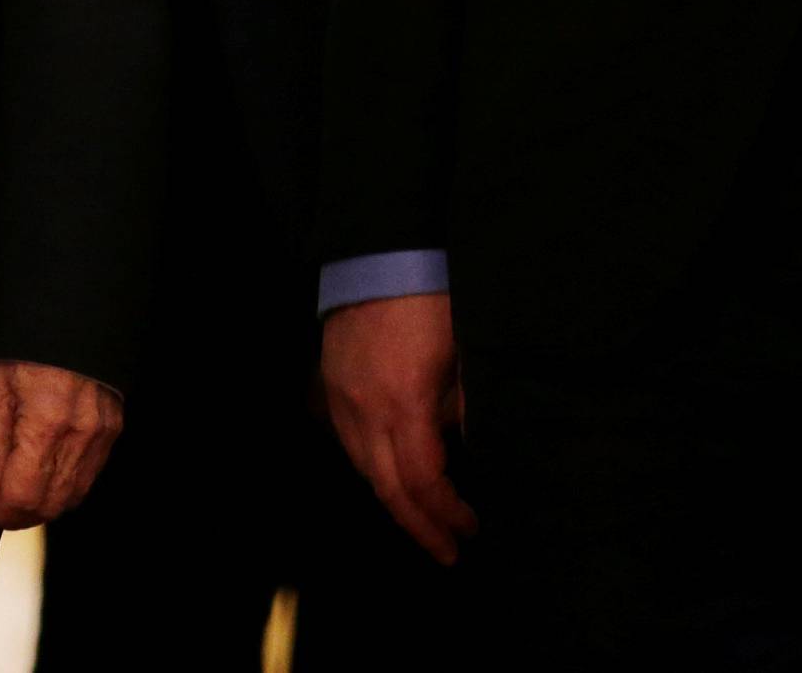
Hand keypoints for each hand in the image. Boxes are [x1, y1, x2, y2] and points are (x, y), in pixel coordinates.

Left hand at [0, 358, 122, 528]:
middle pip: (49, 503)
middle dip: (17, 515)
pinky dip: (65, 486)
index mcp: (45, 420)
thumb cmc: (30, 343)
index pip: (22, 494)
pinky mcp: (112, 428)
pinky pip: (89, 475)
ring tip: (18, 493)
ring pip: (71, 496)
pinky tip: (46, 476)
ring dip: (42, 505)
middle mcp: (79, 432)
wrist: (72, 315)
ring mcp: (101, 432)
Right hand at [321, 291, 476, 564]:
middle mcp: (365, 411)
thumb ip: (465, 405)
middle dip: (419, 526)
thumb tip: (467, 445)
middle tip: (448, 550)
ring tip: (424, 520)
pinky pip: (349, 444)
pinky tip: (391, 475)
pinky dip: (373, 469)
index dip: (447, 512)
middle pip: (388, 489)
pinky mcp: (330, 384)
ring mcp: (342, 398)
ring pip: (364, 470)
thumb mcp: (464, 351)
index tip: (472, 527)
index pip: (424, 481)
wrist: (377, 250)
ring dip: (395, 501)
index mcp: (404, 404)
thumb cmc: (430, 297)